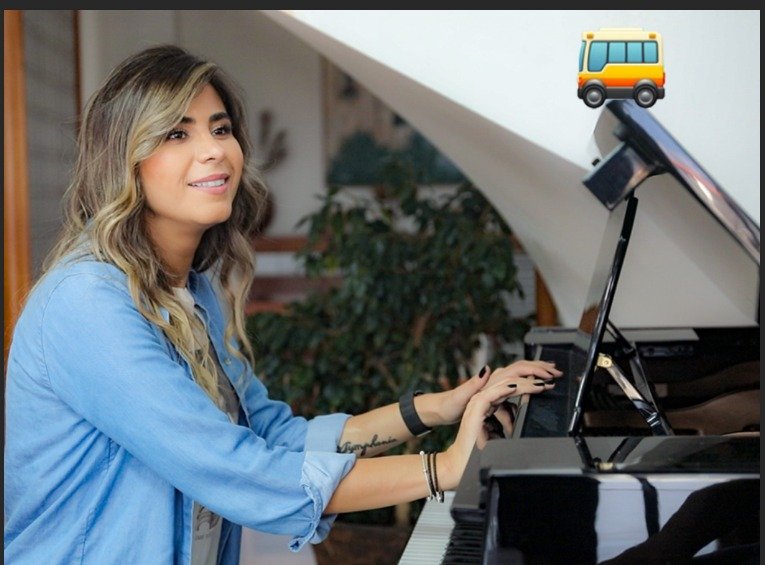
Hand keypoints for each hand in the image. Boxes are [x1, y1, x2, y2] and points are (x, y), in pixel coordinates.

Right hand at [438, 367, 558, 489]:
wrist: (461, 465)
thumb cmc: (479, 452)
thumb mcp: (502, 433)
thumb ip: (511, 421)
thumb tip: (524, 417)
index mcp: (489, 404)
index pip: (511, 388)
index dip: (528, 384)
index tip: (545, 385)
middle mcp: (483, 401)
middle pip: (509, 383)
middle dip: (530, 380)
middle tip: (548, 381)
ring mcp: (477, 404)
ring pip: (502, 386)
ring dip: (523, 383)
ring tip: (540, 384)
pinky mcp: (475, 410)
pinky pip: (491, 395)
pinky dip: (504, 389)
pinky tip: (517, 387)